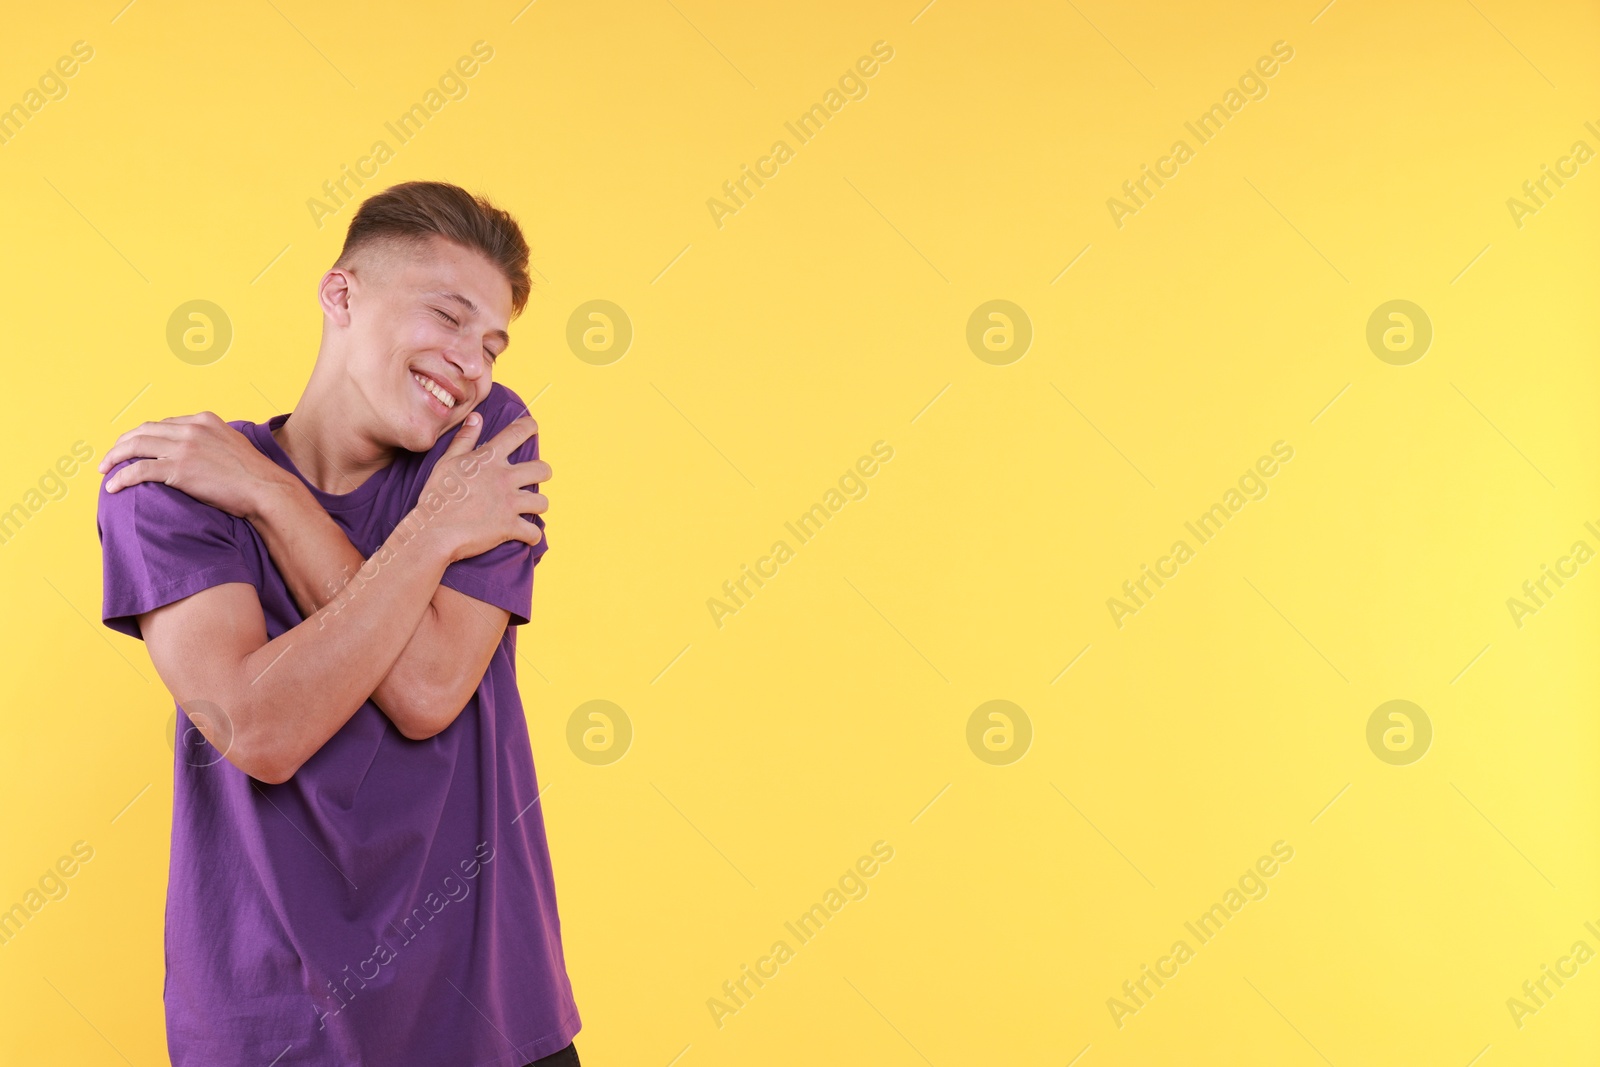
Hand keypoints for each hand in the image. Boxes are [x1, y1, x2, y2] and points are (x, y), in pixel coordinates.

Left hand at [97, 412, 289, 519]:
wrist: (265, 489)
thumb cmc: (254, 475)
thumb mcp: (234, 444)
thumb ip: (214, 440)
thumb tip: (205, 449)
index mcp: (204, 420)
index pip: (163, 423)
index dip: (144, 435)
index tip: (135, 447)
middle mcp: (191, 429)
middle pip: (143, 430)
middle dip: (122, 443)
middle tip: (110, 457)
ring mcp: (184, 448)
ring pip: (135, 446)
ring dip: (114, 457)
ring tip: (104, 470)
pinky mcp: (178, 469)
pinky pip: (139, 470)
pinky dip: (121, 477)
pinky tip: (112, 487)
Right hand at [413, 413, 549, 562]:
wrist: (434, 531)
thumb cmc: (437, 496)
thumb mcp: (447, 462)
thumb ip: (465, 439)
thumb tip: (476, 417)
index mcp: (489, 459)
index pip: (517, 433)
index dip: (529, 427)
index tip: (533, 427)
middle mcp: (504, 478)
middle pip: (542, 470)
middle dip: (542, 473)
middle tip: (535, 477)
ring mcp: (509, 503)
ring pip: (542, 502)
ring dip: (537, 505)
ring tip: (529, 508)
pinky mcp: (510, 527)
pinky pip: (534, 532)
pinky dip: (532, 535)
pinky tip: (527, 534)